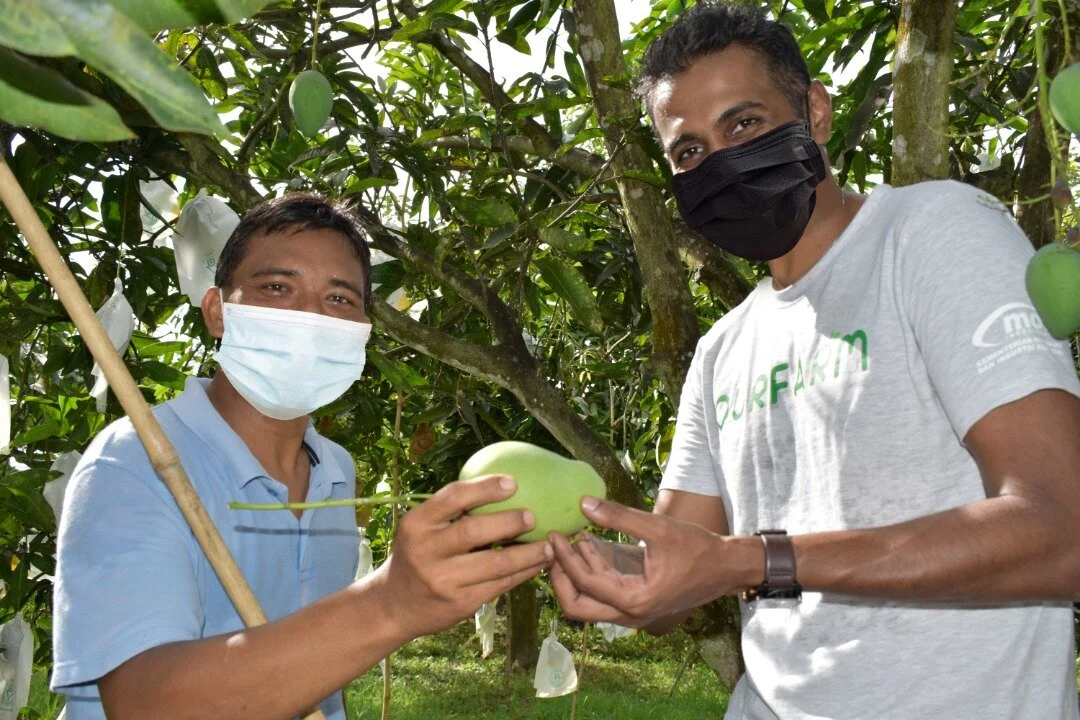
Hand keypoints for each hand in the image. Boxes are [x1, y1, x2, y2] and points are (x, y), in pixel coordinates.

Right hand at [373, 475, 552, 637]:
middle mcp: (426, 551)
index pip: (452, 498)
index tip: (512, 482)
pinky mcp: (459, 604)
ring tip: (549, 545)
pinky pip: (499, 585)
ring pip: (494, 563)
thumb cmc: (418, 555)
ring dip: (528, 553)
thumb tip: (502, 485)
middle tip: (533, 516)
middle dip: (508, 522)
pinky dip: (522, 573)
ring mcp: (443, 580)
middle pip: (473, 531)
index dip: (484, 488)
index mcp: (416, 524)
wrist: (395, 605)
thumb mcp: (421, 529)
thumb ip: (450, 512)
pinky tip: (538, 564)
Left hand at [549, 497, 754, 626]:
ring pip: (587, 604)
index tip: (553, 535)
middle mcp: (629, 615)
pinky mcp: (635, 603)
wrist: (726, 568)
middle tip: (552, 548)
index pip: (585, 583)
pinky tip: (589, 544)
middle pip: (577, 607)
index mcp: (634, 601)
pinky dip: (591, 573)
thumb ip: (619, 516)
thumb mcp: (657, 527)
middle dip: (559, 578)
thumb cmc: (696, 549)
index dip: (564, 559)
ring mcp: (632, 613)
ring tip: (569, 540)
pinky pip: (602, 595)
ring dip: (574, 575)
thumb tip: (584, 503)